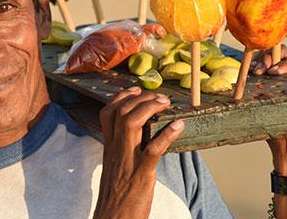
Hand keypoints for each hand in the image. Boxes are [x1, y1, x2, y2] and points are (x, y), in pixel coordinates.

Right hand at [93, 87, 183, 218]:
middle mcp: (115, 150)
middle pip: (121, 112)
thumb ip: (122, 150)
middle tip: (160, 97)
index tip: (136, 90)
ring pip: (132, 123)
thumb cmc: (117, 196)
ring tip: (166, 104)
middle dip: (141, 98)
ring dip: (150, 108)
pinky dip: (167, 135)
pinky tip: (178, 126)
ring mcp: (128, 161)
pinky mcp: (141, 175)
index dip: (121, 97)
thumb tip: (140, 136)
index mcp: (109, 148)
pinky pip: (153, 150)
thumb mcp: (115, 167)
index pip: (107, 113)